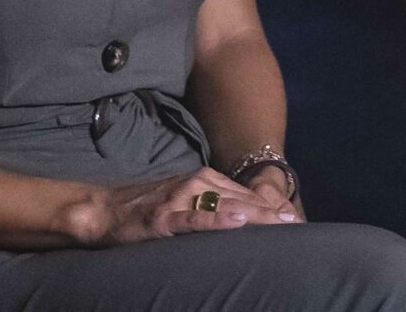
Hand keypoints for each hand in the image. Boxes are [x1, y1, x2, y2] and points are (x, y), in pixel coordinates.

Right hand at [77, 167, 299, 244]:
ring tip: (281, 223)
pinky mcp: (164, 217)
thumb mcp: (186, 201)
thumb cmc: (149, 208)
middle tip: (300, 224)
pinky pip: (195, 218)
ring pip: (226, 205)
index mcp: (206, 180)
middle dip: (273, 213)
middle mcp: (198, 184)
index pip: (249, 194)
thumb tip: (248, 218)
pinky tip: (237, 221)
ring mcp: (181, 199)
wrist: (105, 210)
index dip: (274, 207)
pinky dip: (217, 219)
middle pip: (244, 199)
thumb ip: (214, 205)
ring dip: (256, 215)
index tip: (298, 219)